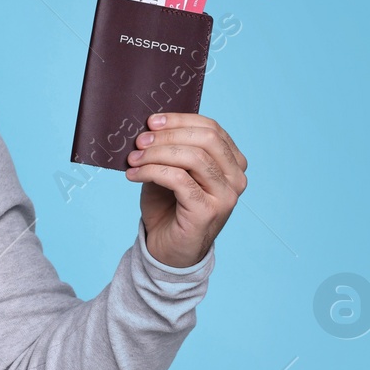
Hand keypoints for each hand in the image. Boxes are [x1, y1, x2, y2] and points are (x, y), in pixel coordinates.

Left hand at [125, 112, 246, 268]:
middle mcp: (236, 178)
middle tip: (139, 141)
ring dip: (156, 154)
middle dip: (168, 135)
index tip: (151, 122)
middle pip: (206, 139)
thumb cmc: (168, 207)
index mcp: (232, 163)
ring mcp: (225, 196)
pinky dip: (152, 171)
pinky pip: (179, 179)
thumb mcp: (170, 170)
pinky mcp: (208, 211)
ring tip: (133, 159)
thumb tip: (150, 127)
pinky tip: (134, 175)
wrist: (168, 249)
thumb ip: (170, 149)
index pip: (212, 129)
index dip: (180, 120)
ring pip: (193, 158)